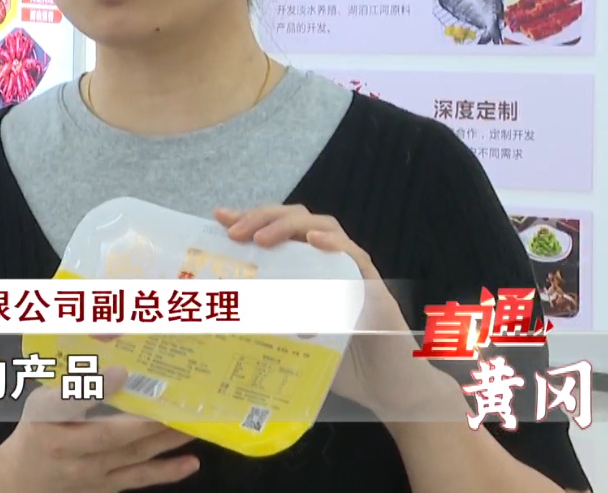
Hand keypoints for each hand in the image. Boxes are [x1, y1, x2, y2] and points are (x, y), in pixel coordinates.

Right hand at [0, 367, 198, 492]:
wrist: (24, 480)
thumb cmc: (38, 430)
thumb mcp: (42, 402)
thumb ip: (74, 383)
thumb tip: (116, 359)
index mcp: (47, 422)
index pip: (69, 403)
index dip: (96, 387)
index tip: (122, 370)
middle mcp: (68, 451)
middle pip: (112, 434)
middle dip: (149, 419)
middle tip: (179, 402)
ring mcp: (89, 474)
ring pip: (133, 455)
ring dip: (166, 440)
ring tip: (194, 424)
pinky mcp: (104, 487)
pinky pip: (139, 478)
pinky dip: (166, 471)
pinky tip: (190, 462)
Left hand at [214, 206, 452, 418]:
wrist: (387, 390)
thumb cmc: (340, 364)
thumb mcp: (293, 340)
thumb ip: (268, 323)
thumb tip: (220, 318)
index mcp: (307, 269)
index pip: (278, 232)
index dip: (250, 220)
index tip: (221, 219)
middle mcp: (329, 263)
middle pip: (297, 220)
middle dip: (263, 217)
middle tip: (235, 232)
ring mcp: (353, 271)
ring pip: (324, 227)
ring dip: (290, 226)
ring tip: (263, 238)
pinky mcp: (374, 287)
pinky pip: (356, 257)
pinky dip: (335, 245)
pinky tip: (315, 242)